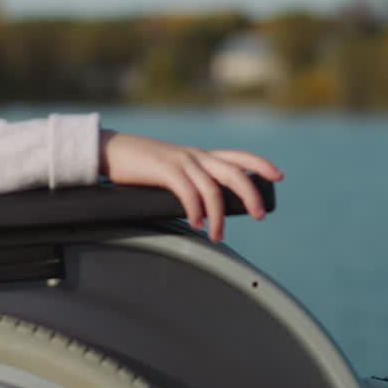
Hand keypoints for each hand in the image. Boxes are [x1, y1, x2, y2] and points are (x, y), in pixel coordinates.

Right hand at [99, 130, 282, 241]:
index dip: (260, 164)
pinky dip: (196, 210)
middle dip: (251, 194)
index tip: (278, 177)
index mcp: (198, 156)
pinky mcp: (165, 169)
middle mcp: (195, 156)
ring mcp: (181, 161)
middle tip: (260, 215)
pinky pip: (189, 192)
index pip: (238, 156)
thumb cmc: (137, 166)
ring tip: (217, 235)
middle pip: (234, 172)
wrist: (110, 151)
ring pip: (213, 188)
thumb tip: (201, 210)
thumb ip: (187, 183)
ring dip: (218, 216)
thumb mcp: (169, 171)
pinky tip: (195, 224)